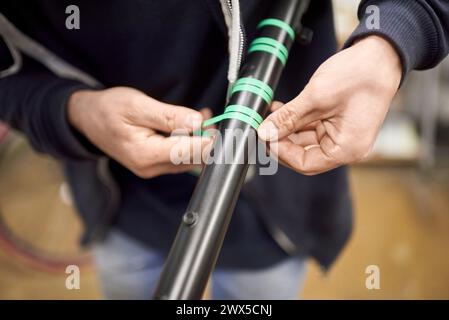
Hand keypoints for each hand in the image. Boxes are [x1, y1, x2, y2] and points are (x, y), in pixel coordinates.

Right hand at [68, 86, 211, 177]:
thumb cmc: (108, 109)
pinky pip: (180, 156)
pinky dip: (189, 141)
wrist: (87, 119)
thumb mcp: (137, 105)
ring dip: (200, 139)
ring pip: (189, 158)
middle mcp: (151, 167)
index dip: (211, 139)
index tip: (224, 127)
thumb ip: (169, 116)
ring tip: (202, 116)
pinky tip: (191, 125)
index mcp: (146, 154)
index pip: (190, 151)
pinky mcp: (154, 164)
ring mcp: (153, 168)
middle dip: (207, 138)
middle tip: (211, 115)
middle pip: (193, 158)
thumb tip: (198, 122)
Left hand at [258, 35, 401, 174]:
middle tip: (263, 127)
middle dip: (281, 140)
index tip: (265, 137)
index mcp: (347, 149)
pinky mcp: (338, 123)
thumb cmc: (361, 74)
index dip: (281, 152)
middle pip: (304, 154)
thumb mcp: (316, 98)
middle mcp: (347, 147)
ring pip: (305, 140)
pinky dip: (296, 120)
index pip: (305, 164)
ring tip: (269, 115)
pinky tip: (281, 110)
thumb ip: (288, 118)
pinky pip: (312, 128)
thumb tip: (266, 132)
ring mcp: (343, 135)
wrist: (381, 53)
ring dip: (286, 129)